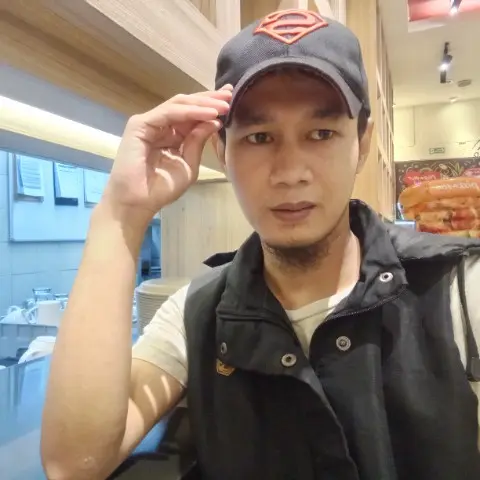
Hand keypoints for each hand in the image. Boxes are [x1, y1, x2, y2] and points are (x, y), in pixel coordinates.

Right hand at [101, 86, 231, 227]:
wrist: (139, 202)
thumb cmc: (161, 189)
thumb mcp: (188, 164)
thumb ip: (198, 142)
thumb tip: (214, 121)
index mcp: (172, 135)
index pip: (192, 115)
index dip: (210, 106)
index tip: (231, 100)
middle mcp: (161, 125)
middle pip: (186, 105)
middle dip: (209, 99)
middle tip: (229, 94)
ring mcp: (149, 123)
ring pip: (179, 105)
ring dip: (202, 103)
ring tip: (223, 105)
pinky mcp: (140, 124)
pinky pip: (169, 113)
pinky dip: (190, 112)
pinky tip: (208, 113)